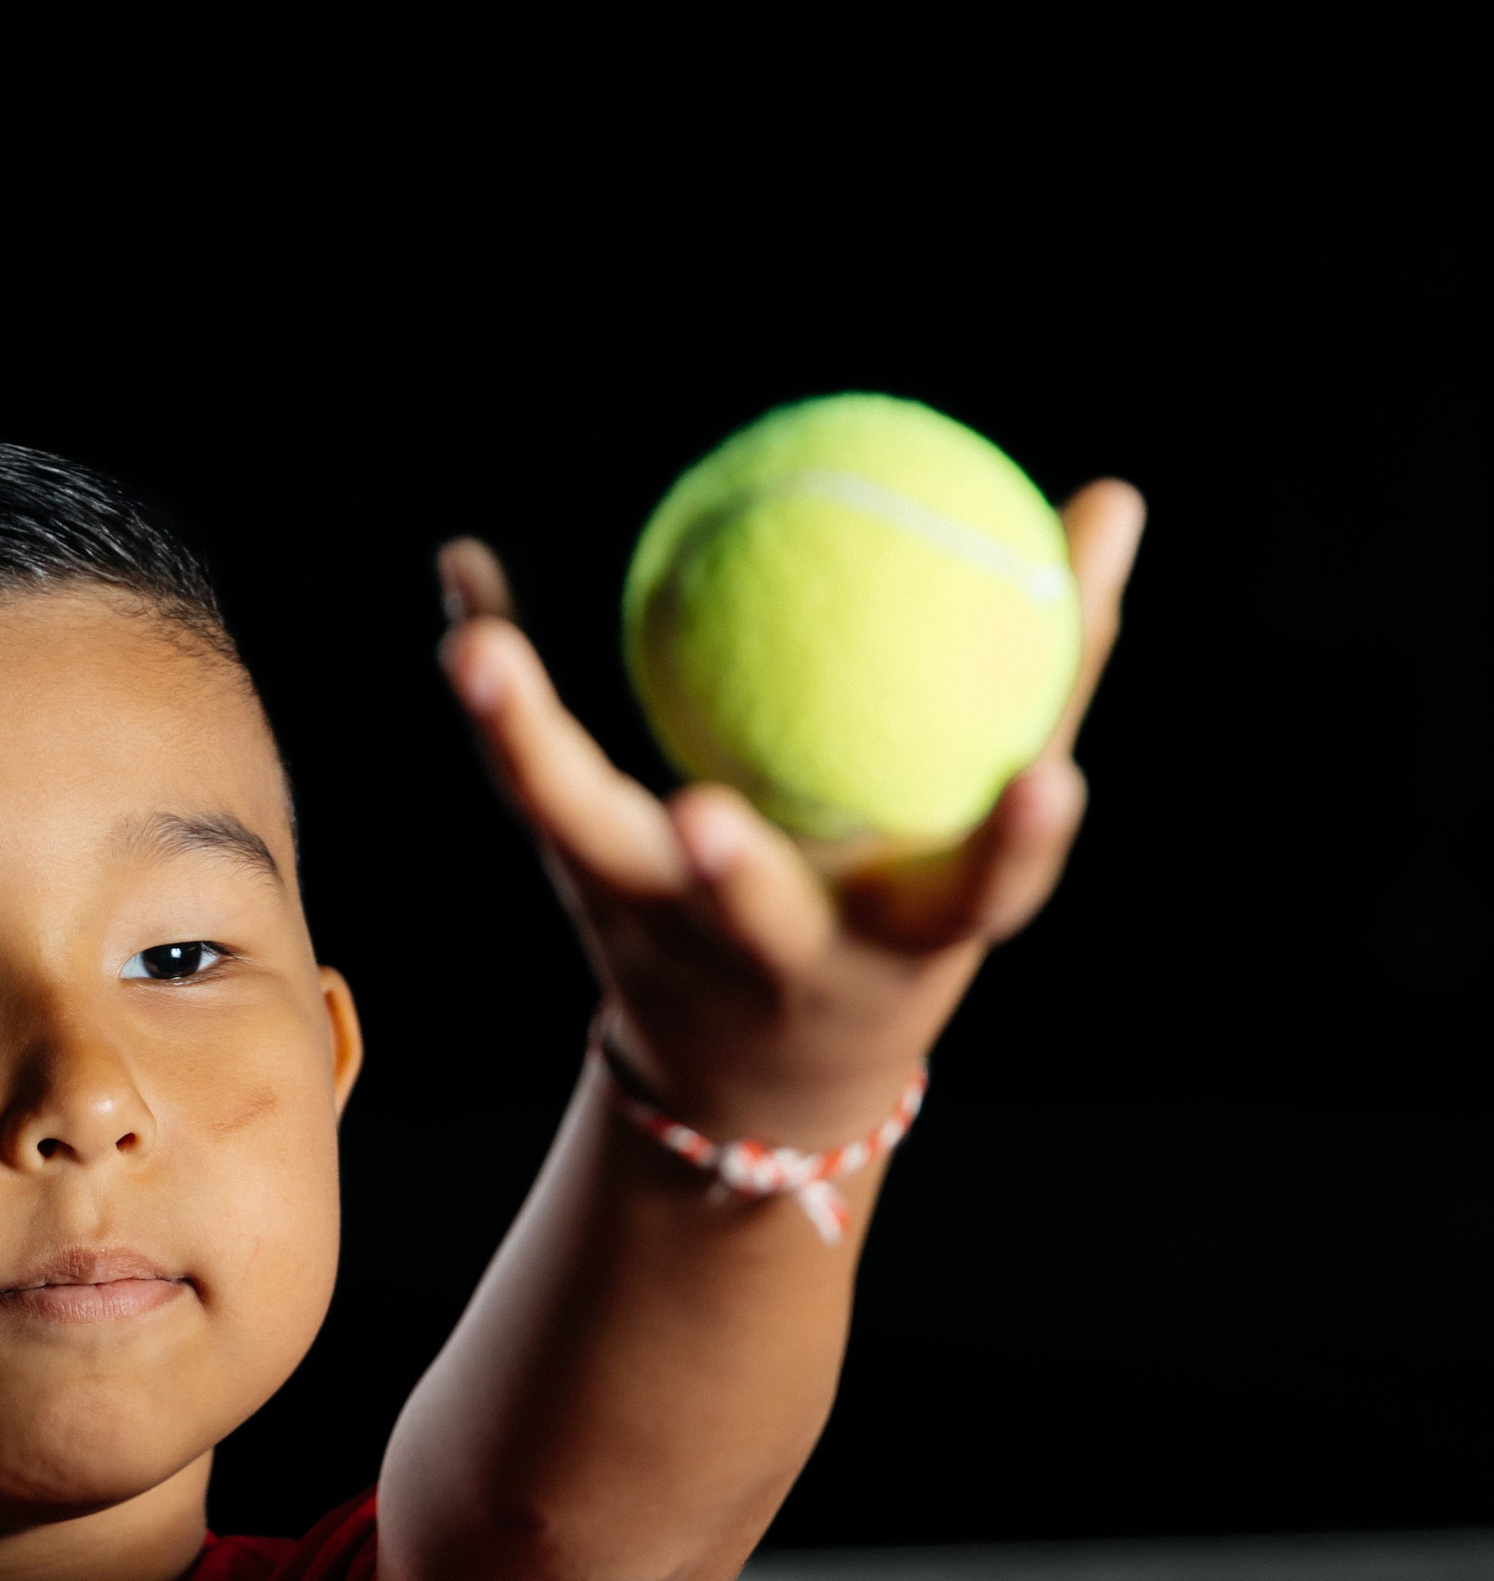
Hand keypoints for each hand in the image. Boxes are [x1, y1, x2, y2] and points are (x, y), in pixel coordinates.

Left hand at [437, 482, 1145, 1150]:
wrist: (755, 1080)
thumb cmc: (897, 915)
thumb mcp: (980, 837)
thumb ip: (1051, 681)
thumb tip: (1114, 501)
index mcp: (899, 943)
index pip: (978, 899)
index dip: (1013, 846)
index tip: (1047, 781)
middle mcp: (773, 957)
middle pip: (750, 921)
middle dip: (735, 881)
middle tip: (704, 812)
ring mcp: (661, 934)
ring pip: (588, 847)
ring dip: (534, 757)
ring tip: (480, 652)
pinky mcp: (582, 892)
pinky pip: (534, 783)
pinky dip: (501, 695)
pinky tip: (465, 578)